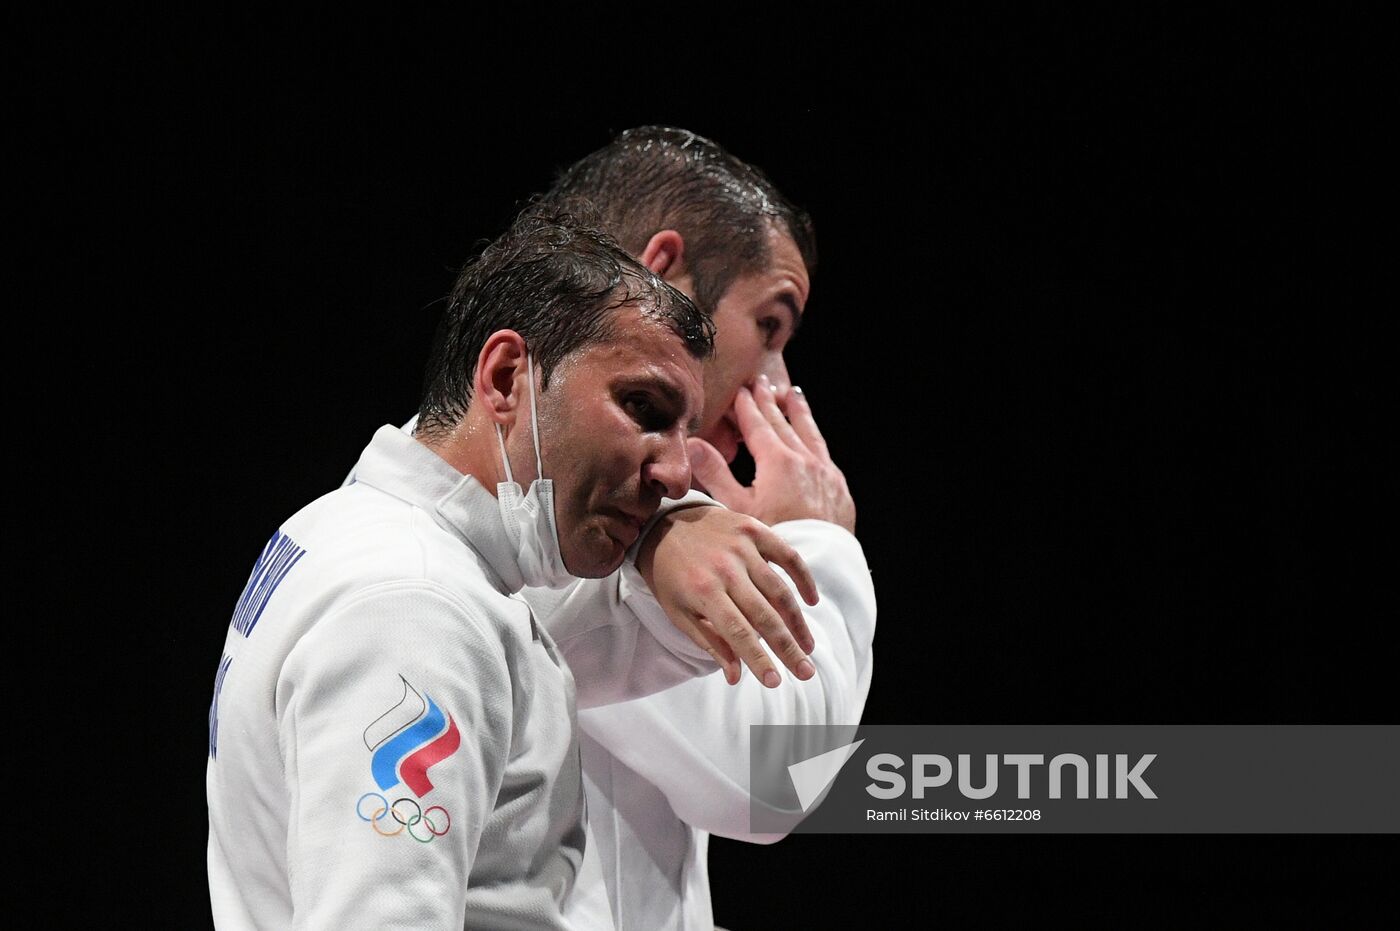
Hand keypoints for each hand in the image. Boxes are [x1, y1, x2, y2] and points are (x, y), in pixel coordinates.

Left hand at [636, 506, 818, 687]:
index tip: (775, 682)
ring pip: (780, 590)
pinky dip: (803, 579)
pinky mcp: (754, 529)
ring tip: (808, 647)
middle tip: (806, 673)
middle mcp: (725, 568)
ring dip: (797, 622)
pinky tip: (811, 601)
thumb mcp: (678, 612)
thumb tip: (734, 676)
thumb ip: (709, 642)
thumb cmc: (670, 575)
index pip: (737, 632)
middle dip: (788, 648)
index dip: (758, 659)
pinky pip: (788, 556)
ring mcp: (742, 546)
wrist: (664, 522)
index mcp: (702, 591)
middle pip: (765, 615)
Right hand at [688, 375, 856, 532]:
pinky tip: (814, 441)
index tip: (740, 390)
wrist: (818, 565)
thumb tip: (693, 444)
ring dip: (799, 412)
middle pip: (784, 423)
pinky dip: (816, 439)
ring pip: (810, 433)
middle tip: (762, 382)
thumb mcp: (738, 508)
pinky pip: (825, 455)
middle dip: (770, 401)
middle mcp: (804, 460)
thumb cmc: (773, 540)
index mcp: (777, 462)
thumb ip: (716, 473)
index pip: (758, 425)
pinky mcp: (839, 490)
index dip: (746, 406)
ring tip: (793, 394)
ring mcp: (826, 474)